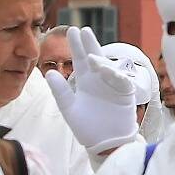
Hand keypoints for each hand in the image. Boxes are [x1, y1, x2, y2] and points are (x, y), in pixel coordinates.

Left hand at [45, 26, 138, 155]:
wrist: (105, 144)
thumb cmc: (87, 128)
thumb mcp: (70, 109)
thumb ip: (60, 92)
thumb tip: (49, 73)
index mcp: (85, 81)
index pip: (80, 59)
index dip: (77, 46)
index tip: (72, 31)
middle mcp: (99, 79)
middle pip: (95, 57)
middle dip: (89, 44)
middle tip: (83, 31)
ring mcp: (113, 85)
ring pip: (107, 68)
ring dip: (100, 62)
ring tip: (91, 58)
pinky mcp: (125, 93)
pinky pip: (121, 82)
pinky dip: (115, 76)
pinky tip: (106, 71)